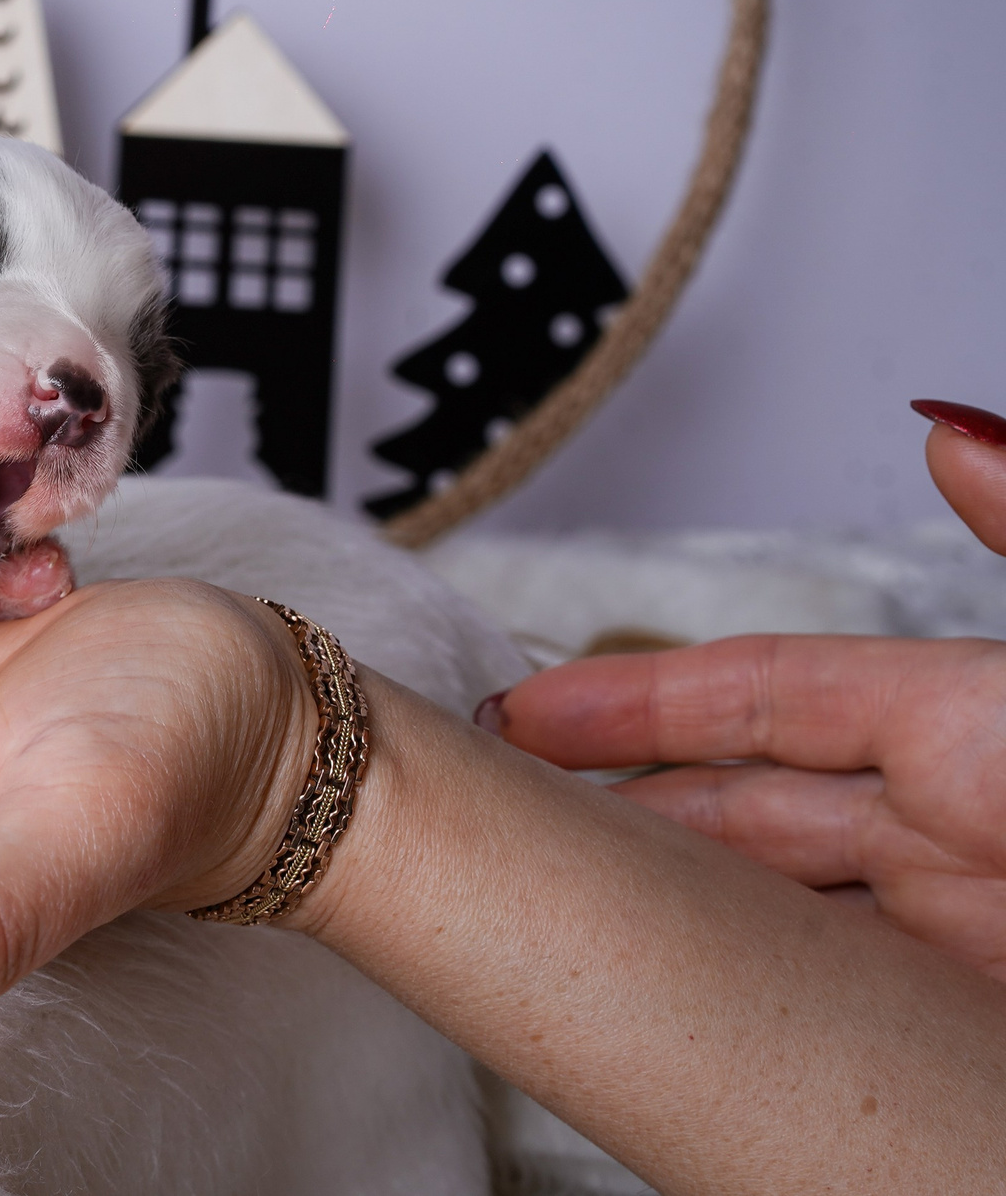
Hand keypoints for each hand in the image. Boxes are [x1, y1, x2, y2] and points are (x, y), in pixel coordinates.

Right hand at [490, 399, 1005, 978]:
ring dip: (663, 898)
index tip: (523, 709)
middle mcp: (957, 831)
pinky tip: (673, 991)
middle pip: (739, 807)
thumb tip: (950, 422)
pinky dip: (737, 993)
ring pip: (768, 911)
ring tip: (553, 893)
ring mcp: (958, 937)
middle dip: (615, 802)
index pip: (760, 696)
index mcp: (978, 731)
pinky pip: (819, 1004)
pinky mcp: (960, 1033)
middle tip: (498, 807)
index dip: (630, 702)